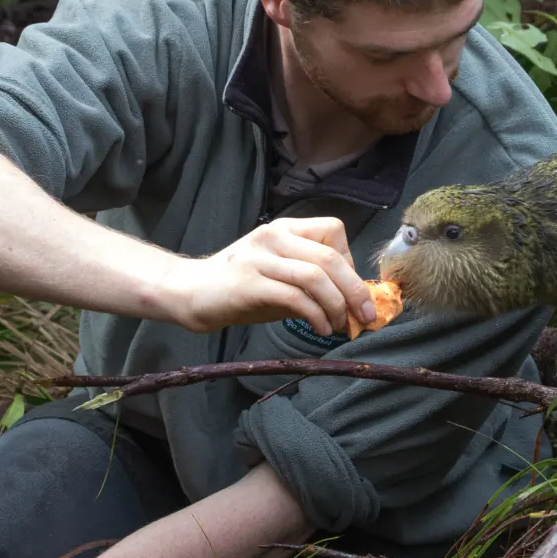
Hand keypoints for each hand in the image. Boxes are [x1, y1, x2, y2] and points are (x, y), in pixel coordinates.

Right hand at [162, 216, 375, 336]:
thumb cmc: (242, 287)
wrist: (191, 292)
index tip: (352, 290)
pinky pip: (294, 297)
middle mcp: (273, 237)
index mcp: (285, 229)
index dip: (351, 262)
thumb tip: (354, 301)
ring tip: (339, 326)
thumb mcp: (281, 274)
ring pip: (315, 277)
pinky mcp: (248, 284)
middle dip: (355, 290)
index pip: (333, 230)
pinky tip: (319, 328)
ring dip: (336, 306)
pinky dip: (315, 315)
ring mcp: (259, 258)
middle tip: (365, 316)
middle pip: (330, 257)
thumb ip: (313, 280)